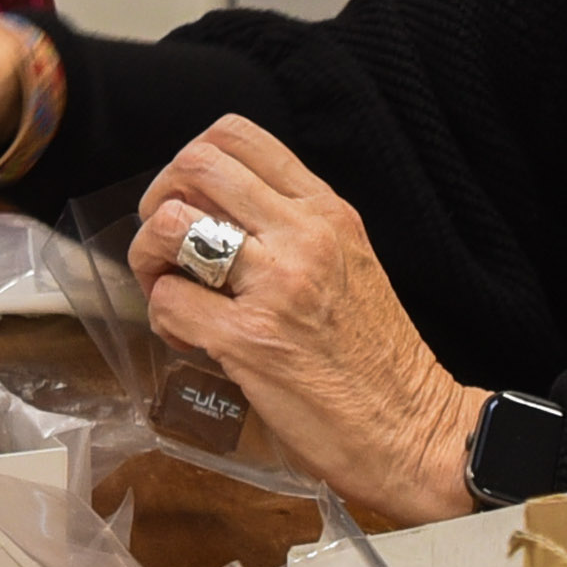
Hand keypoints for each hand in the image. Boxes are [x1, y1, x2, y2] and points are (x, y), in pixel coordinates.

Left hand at [126, 119, 483, 520]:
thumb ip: (294, 230)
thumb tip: (218, 216)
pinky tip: (190, 340)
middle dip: (159, 200)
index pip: (238, 135)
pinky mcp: (251, 339)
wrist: (416, 430)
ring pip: (171, 224)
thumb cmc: (379, 359)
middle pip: (195, 164)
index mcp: (326, 212)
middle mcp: (303, 235)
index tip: (191, 203)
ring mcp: (276, 285)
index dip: (191, 163)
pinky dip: (163, 319)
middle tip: (168, 247)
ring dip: (150, 258)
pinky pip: (169, 300)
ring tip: (172, 292)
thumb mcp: (349, 263)